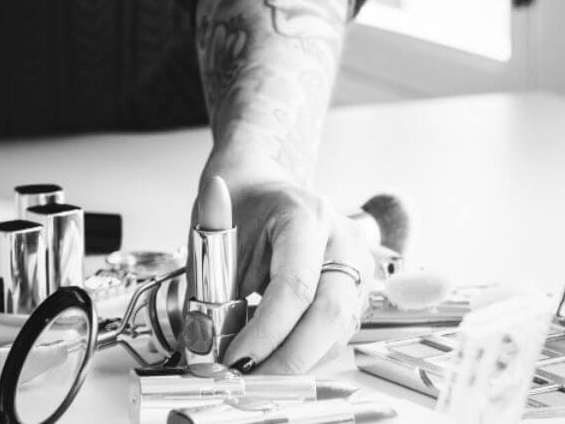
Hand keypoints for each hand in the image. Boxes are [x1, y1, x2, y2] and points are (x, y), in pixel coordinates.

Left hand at [205, 179, 371, 373]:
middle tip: (247, 379)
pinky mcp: (358, 287)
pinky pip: (337, 332)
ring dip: (295, 360)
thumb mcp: (214, 238)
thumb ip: (213, 292)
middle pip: (330, 314)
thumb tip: (207, 345)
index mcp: (306, 216)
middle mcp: (343, 238)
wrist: (264, 186)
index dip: (266, 333)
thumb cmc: (241, 207)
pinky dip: (305, 352)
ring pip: (338, 331)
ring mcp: (358, 263)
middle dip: (288, 358)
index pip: (295, 287)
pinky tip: (275, 355)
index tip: (235, 360)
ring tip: (254, 370)